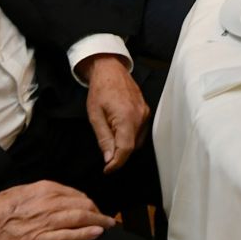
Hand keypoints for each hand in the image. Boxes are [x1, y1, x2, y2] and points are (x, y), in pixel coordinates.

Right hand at [0, 181, 112, 239]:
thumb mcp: (18, 195)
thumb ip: (38, 195)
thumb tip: (53, 198)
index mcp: (42, 189)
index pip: (74, 194)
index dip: (87, 202)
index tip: (93, 208)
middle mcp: (47, 202)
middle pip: (83, 204)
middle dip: (97, 211)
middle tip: (106, 219)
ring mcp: (45, 221)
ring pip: (81, 218)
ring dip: (99, 222)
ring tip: (109, 226)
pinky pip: (69, 236)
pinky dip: (86, 234)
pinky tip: (98, 234)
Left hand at [80, 55, 147, 172]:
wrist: (110, 69)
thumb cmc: (100, 90)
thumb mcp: (95, 116)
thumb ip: (104, 139)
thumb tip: (109, 159)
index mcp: (127, 118)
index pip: (125, 149)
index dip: (116, 163)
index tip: (107, 170)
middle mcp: (140, 117)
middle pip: (132, 147)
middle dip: (119, 154)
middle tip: (105, 153)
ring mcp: (145, 113)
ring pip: (137, 140)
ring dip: (125, 145)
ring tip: (110, 137)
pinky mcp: (146, 111)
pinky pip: (140, 130)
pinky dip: (130, 136)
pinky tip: (118, 130)